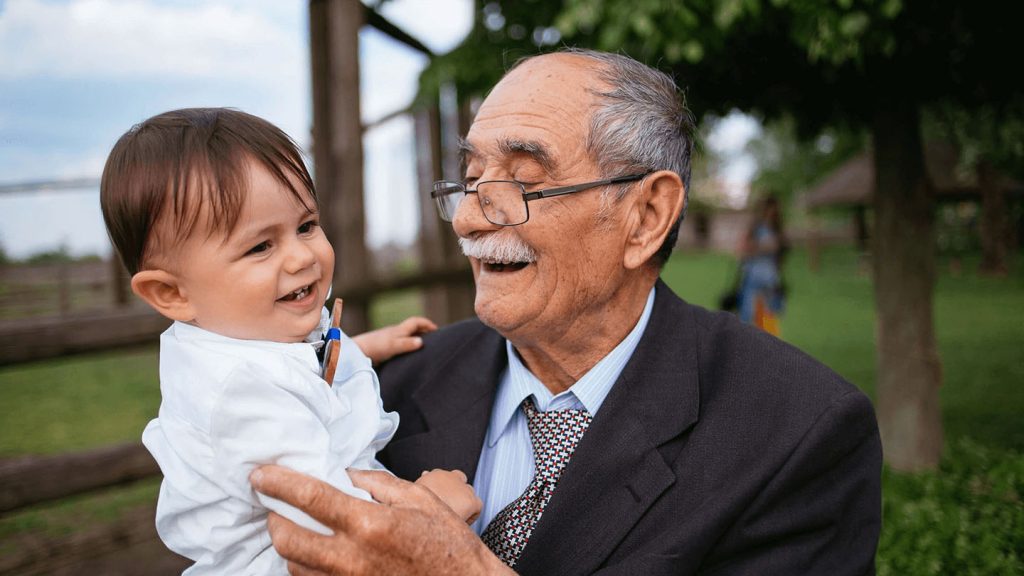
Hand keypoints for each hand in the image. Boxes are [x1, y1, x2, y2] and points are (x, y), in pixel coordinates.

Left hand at [251, 465, 511, 575]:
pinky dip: (306, 566)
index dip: (278, 482)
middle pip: (287, 539)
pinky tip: (315, 553)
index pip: (310, 497)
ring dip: (288, 544)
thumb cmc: (449, 545)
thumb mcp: (420, 500)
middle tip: (274, 505)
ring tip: (295, 527)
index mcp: (370, 524)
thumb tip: (347, 474)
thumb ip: (378, 483)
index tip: (260, 474)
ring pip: (294, 565)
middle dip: (273, 519)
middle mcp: (351, 557)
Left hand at [352, 316, 437, 365]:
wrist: (355, 352)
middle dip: (423, 332)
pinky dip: (407, 349)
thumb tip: (422, 342)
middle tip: (433, 340)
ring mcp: (389, 340)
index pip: (416, 321)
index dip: (427, 324)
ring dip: (415, 341)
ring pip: (406, 337)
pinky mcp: (384, 349)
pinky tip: (408, 358)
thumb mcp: (393, 345)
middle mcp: (395, 333)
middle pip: (412, 329)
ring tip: (423, 350)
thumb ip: (407, 344)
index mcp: (399, 329)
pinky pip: (400, 346)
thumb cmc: (374, 347)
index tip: (437, 330)